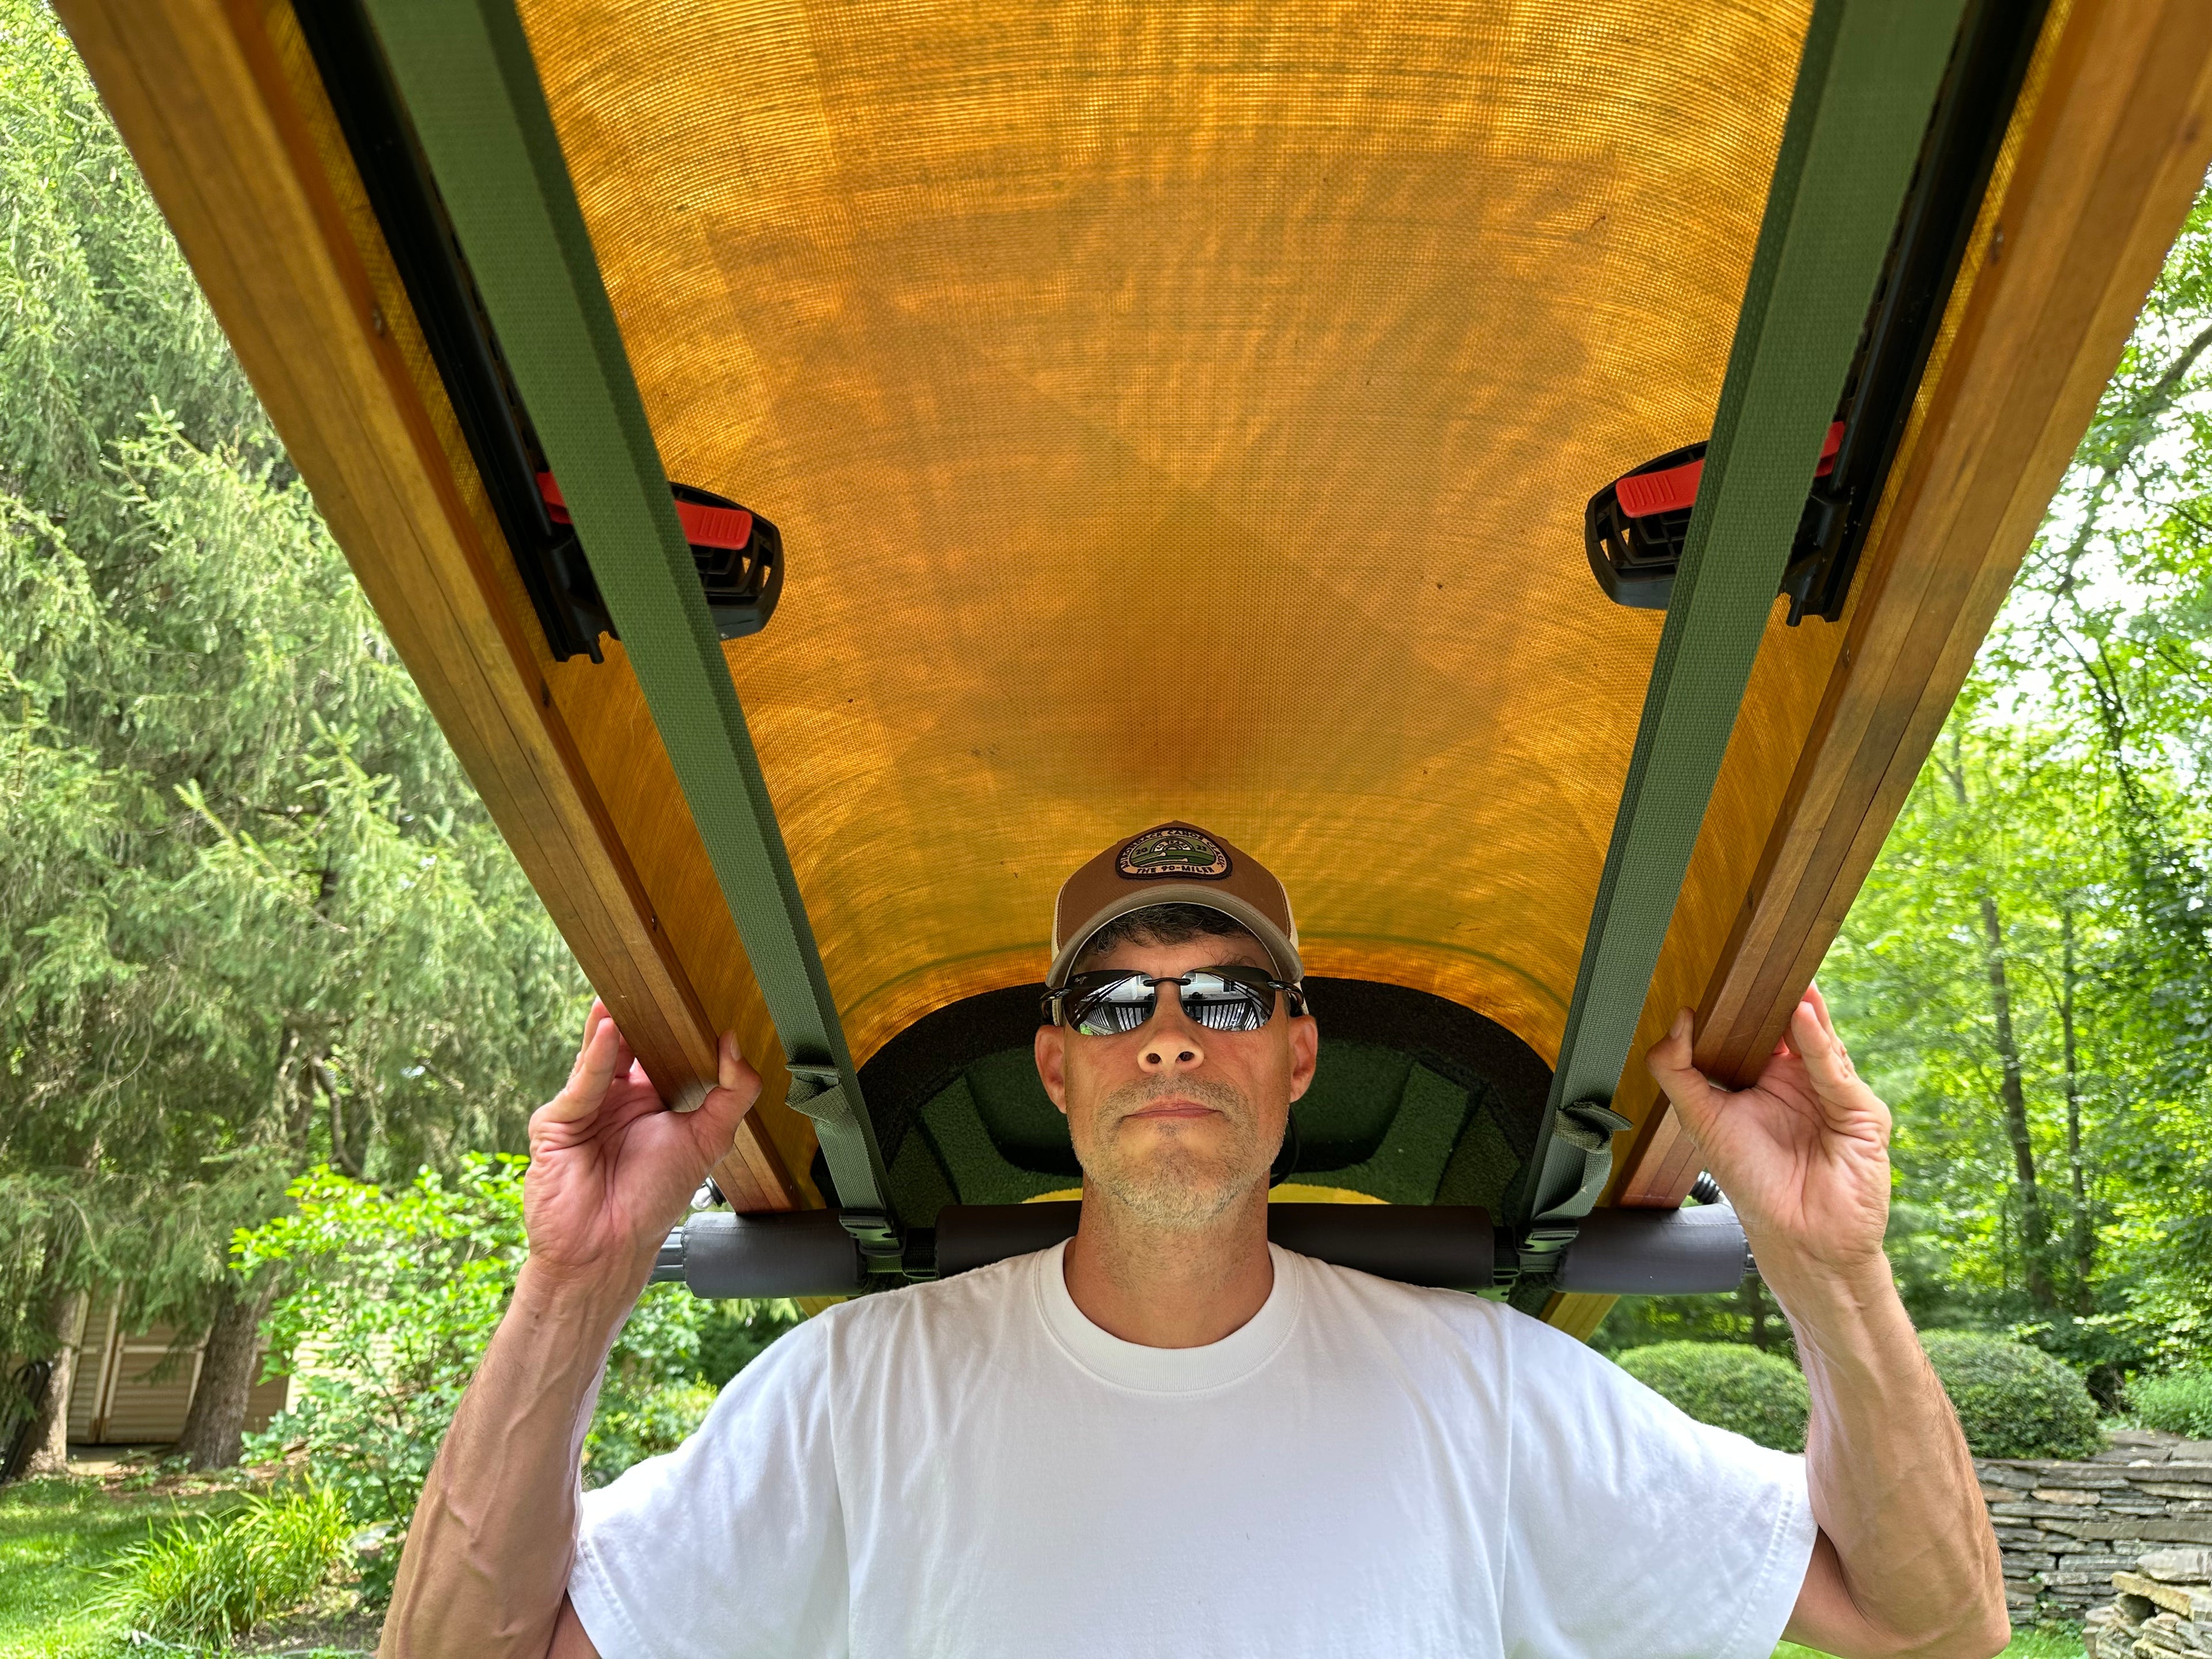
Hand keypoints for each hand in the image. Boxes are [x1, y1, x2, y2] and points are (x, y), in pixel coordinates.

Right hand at [523, 1000, 760, 1294]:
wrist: (608, 1247)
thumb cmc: (653, 1199)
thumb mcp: (707, 1139)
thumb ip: (731, 1093)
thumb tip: (735, 1043)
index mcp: (648, 1102)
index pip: (659, 1051)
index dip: (672, 1026)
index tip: (689, 994)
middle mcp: (614, 1100)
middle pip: (625, 1045)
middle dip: (636, 1015)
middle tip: (651, 978)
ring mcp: (583, 1108)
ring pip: (598, 1056)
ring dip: (610, 1025)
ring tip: (624, 992)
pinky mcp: (557, 1121)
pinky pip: (582, 1084)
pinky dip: (597, 1058)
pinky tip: (611, 1032)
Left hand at [1644, 983, 1890, 1289]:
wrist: (1798, 1239)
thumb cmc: (1753, 1183)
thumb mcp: (1702, 1119)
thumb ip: (1680, 1071)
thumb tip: (1676, 1020)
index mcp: (1769, 1083)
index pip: (1762, 1031)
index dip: (1750, 1004)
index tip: (1734, 971)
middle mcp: (1804, 1085)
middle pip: (1796, 1029)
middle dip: (1783, 996)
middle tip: (1766, 958)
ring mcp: (1835, 1096)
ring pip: (1820, 1043)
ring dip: (1804, 1010)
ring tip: (1786, 977)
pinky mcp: (1861, 1113)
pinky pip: (1835, 1071)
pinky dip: (1818, 1044)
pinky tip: (1801, 1017)